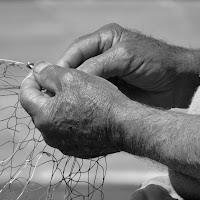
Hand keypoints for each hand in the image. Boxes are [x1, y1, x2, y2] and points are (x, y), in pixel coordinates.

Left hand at [20, 62, 126, 157]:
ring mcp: (64, 144)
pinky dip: (70, 120)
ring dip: (59, 107)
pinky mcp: (78, 148)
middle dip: (46, 94)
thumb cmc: (99, 101)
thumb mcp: (72, 78)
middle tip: (60, 82)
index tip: (38, 73)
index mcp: (44, 117)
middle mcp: (50, 134)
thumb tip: (38, 70)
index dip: (30, 80)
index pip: (25, 95)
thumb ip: (49, 73)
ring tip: (75, 97)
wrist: (123, 125)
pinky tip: (84, 112)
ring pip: (54, 120)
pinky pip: (68, 131)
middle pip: (40, 109)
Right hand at [57, 23, 198, 108]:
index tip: (53, 77)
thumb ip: (98, 65)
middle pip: (78, 65)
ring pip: (84, 81)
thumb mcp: (124, 56)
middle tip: (55, 91)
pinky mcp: (111, 88)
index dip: (64, 63)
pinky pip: (94, 92)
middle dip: (67, 78)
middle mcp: (103, 55)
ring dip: (76, 90)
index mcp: (105, 40)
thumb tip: (74, 78)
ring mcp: (106, 73)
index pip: (77, 49)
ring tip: (64, 100)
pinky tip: (80, 105)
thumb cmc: (155, 61)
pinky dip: (87, 98)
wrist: (176, 81)